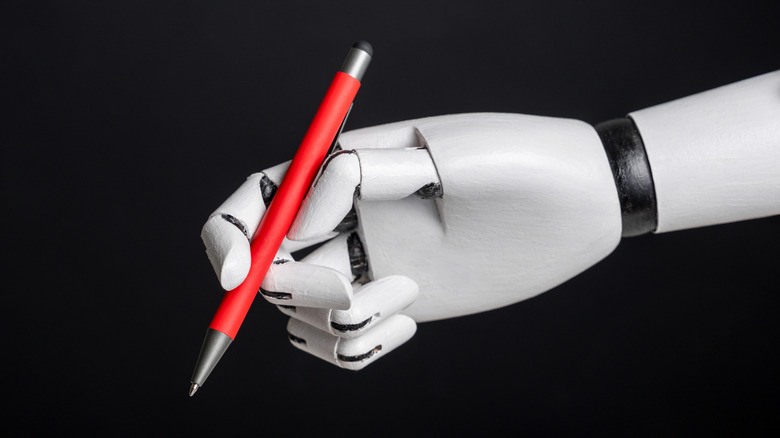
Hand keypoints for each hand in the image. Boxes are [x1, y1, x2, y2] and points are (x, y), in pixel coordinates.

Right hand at [201, 113, 621, 368]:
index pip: (253, 203)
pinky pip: (343, 344)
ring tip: (409, 294)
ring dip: (340, 319)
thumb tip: (297, 220)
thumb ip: (359, 176)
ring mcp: (368, 266)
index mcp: (341, 171)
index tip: (236, 273)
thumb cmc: (517, 160)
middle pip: (267, 268)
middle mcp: (345, 221)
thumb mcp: (439, 152)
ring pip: (303, 316)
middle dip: (293, 286)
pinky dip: (362, 344)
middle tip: (351, 282)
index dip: (226, 237)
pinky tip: (411, 318)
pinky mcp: (395, 304)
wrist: (580, 203)